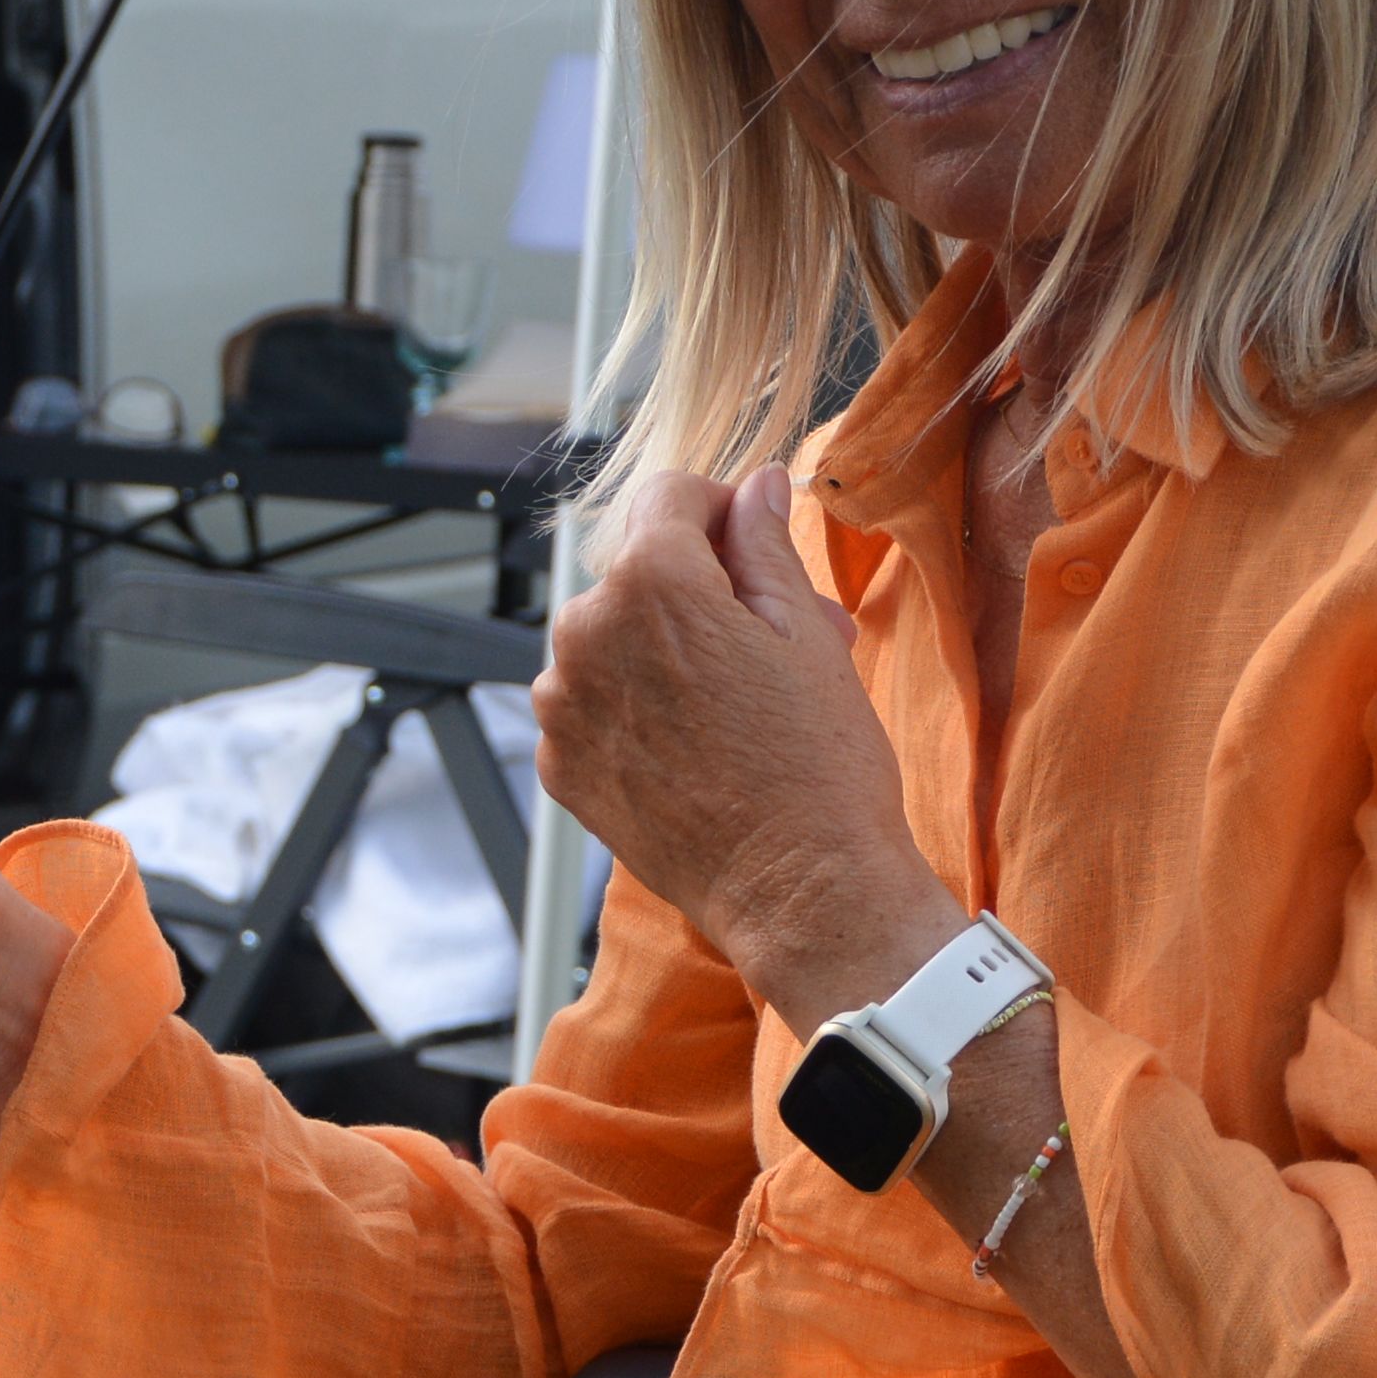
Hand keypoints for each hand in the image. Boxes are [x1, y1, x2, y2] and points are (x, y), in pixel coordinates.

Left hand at [532, 463, 952, 1022]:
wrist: (799, 891)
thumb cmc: (818, 766)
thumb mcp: (806, 633)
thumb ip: (764, 543)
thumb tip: (753, 486)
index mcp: (649, 582)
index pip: (670, 497)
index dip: (723, 512)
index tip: (755, 547)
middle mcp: (583, 634)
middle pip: (640, 572)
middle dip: (707, 592)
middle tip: (782, 640)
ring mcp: (561, 704)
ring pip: (614, 638)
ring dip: (668, 649)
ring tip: (745, 702)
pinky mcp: (558, 762)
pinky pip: (593, 702)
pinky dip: (637, 707)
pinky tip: (700, 745)